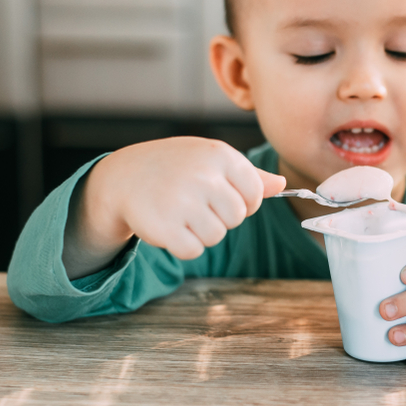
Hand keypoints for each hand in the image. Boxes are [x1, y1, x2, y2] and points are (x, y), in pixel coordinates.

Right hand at [65, 137, 285, 277]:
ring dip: (200, 231)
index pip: (255, 194)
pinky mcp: (165, 227)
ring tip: (180, 212)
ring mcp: (183, 201)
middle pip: (237, 218)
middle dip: (219, 217)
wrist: (124, 176)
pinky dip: (183, 245)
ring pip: (217, 236)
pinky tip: (169, 225)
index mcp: (220, 155)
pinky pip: (193, 250)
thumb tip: (282, 185)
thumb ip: (249, 174)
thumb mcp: (211, 159)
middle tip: (194, 203)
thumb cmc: (175, 167)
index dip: (242, 202)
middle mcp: (203, 176)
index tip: (220, 195)